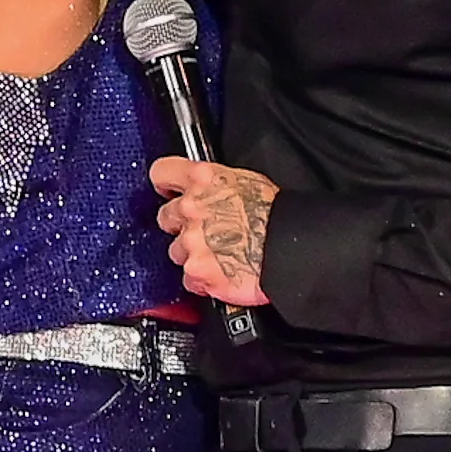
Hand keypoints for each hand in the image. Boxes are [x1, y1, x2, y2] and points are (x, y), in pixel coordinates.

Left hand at [150, 158, 277, 307]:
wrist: (289, 249)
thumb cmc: (275, 215)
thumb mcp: (245, 181)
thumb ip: (216, 185)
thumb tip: (208, 190)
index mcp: (203, 179)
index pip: (162, 172)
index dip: (165, 184)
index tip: (169, 191)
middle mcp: (191, 208)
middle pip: (166, 216)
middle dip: (181, 225)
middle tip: (204, 230)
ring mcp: (192, 241)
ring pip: (176, 250)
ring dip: (193, 254)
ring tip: (220, 254)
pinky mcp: (197, 271)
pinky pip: (189, 278)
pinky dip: (203, 279)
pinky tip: (222, 272)